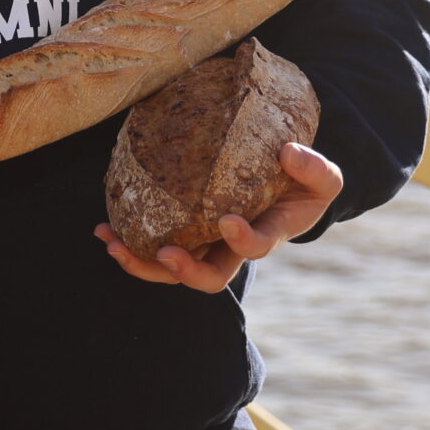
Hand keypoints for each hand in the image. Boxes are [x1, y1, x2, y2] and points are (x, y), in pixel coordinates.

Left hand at [95, 141, 344, 293]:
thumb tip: (287, 153)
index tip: (227, 221)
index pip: (255, 247)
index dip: (242, 241)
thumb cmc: (305, 182)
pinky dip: (128, 240)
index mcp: (267, 234)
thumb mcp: (324, 177)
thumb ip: (315, 168)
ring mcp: (205, 243)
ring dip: (140, 262)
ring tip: (112, 243)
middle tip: (162, 253)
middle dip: (182, 270)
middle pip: (207, 277)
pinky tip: (104, 228)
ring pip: (172, 268)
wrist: (285, 181)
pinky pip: (153, 243)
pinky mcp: (183, 229)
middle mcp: (231, 248)